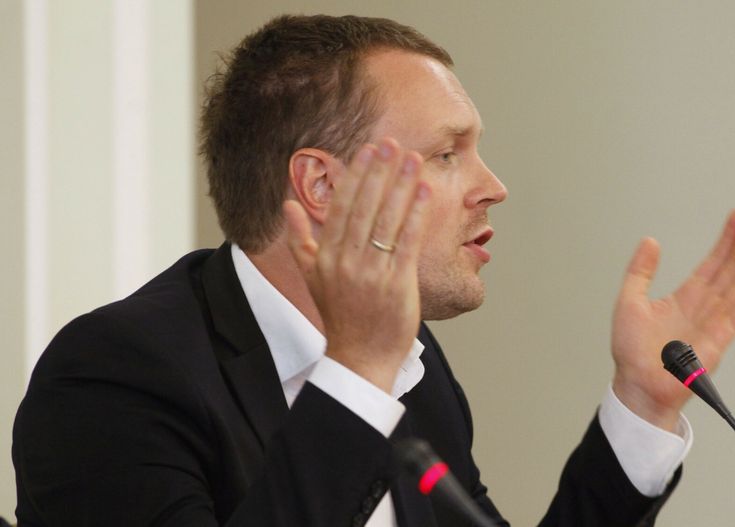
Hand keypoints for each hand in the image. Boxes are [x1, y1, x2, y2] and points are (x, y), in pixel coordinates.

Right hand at [283, 139, 431, 393]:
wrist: (359, 357)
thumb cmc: (340, 315)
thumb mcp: (311, 276)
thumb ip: (299, 239)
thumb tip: (287, 206)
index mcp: (325, 256)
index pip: (341, 206)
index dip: (355, 175)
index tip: (367, 150)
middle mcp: (346, 260)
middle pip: (364, 206)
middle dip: (379, 171)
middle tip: (391, 143)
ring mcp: (371, 272)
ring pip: (386, 218)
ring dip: (400, 185)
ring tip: (412, 158)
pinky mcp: (396, 283)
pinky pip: (406, 241)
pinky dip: (415, 214)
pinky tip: (424, 191)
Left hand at [610, 208, 734, 431]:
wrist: (637, 385)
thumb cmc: (632, 352)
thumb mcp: (629, 301)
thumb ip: (640, 271)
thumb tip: (651, 241)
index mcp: (685, 298)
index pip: (712, 264)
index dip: (726, 240)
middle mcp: (705, 307)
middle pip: (732, 268)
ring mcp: (716, 322)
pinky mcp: (721, 338)